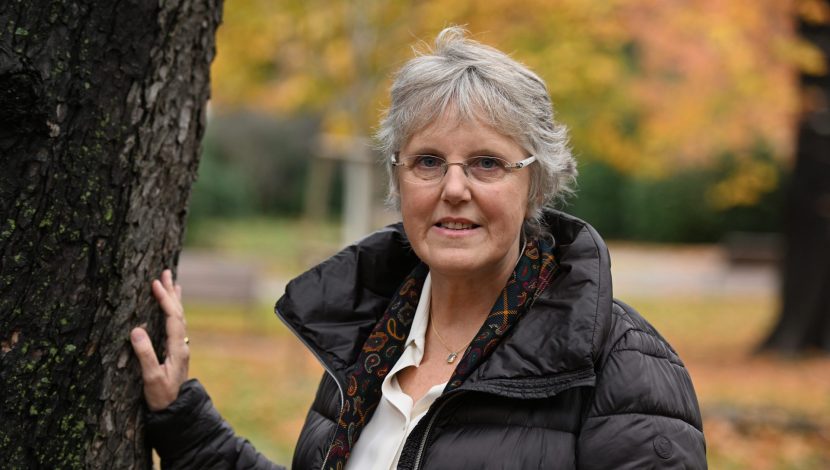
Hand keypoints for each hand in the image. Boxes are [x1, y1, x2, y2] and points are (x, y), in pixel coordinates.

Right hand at [130, 269, 188, 410]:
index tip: (156, 283)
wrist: (176, 413)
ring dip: (174, 299)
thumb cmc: (162, 398)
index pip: (172, 317)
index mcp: (178, 348)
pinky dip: (173, 311)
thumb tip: (136, 329)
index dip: (164, 299)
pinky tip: (172, 308)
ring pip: (178, 317)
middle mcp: (182, 344)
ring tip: (172, 281)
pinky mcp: (176, 351)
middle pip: (178, 312)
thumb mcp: (151, 378)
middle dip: (171, 292)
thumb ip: (145, 354)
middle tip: (165, 271)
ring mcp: (180, 347)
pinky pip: (176, 324)